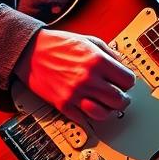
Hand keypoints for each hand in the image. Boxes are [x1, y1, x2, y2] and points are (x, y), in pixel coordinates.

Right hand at [13, 28, 135, 128]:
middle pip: (119, 100)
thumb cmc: (57, 44)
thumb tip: (121, 67)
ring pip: (104, 114)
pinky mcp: (63, 105)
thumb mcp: (89, 41)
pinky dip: (89, 114)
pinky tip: (89, 106)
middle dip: (123, 99)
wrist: (31, 51)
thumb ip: (108, 54)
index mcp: (97, 61)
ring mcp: (75, 94)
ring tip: (107, 105)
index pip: (127, 80)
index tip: (125, 82)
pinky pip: (84, 118)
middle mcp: (88, 78)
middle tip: (120, 97)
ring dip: (108, 111)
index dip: (128, 82)